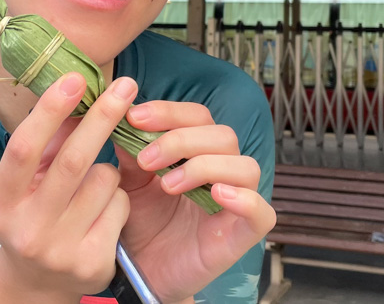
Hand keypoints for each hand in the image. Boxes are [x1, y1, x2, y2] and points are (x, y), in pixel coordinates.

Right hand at [0, 73, 136, 299]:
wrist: (37, 284)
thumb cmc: (32, 215)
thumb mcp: (27, 182)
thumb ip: (47, 142)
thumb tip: (76, 92)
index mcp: (2, 202)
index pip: (23, 148)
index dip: (49, 111)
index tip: (74, 79)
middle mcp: (28, 228)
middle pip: (73, 161)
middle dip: (102, 117)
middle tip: (125, 85)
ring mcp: (60, 250)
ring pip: (104, 180)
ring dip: (108, 169)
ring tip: (91, 185)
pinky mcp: (93, 263)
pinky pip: (121, 206)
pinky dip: (118, 198)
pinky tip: (102, 212)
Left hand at [114, 97, 275, 302]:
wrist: (142, 272)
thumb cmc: (142, 223)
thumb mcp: (130, 181)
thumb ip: (131, 150)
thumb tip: (121, 114)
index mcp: (197, 151)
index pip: (197, 116)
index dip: (169, 111)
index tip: (135, 116)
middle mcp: (223, 171)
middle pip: (223, 135)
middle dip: (181, 139)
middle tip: (147, 159)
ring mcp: (237, 203)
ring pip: (244, 166)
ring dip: (205, 166)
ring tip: (168, 185)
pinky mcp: (243, 235)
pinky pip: (262, 211)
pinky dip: (244, 199)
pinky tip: (216, 195)